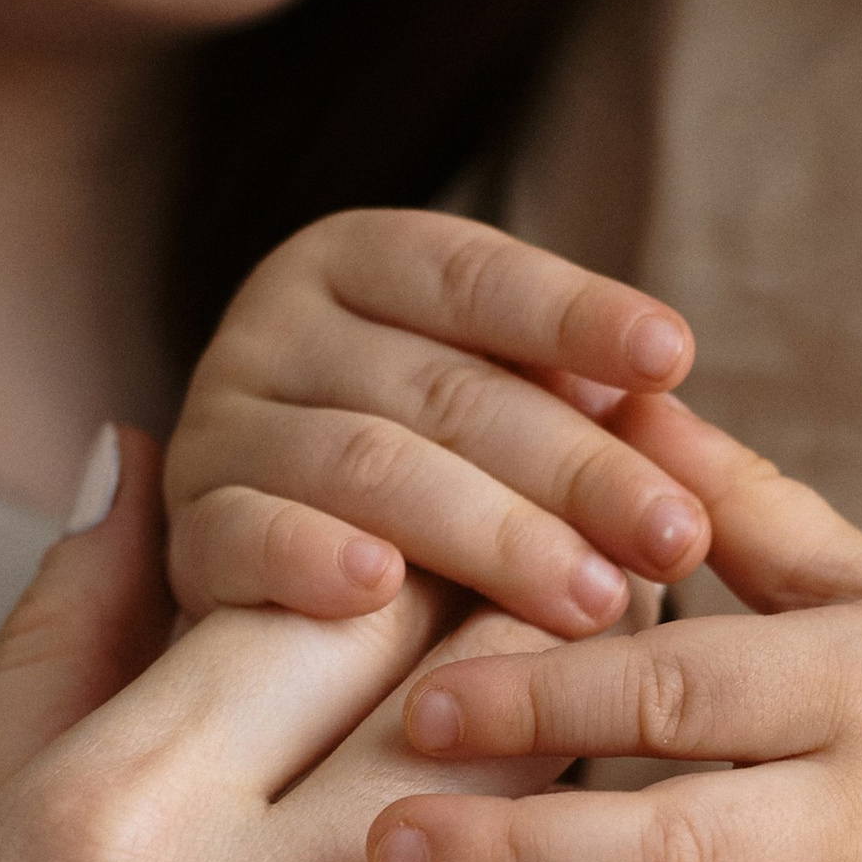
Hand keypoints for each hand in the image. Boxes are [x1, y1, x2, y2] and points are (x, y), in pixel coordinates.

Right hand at [0, 443, 672, 861]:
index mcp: (96, 826)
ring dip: (608, 805)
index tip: (470, 558)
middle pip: (479, 696)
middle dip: (544, 645)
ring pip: (570, 858)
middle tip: (599, 630)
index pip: (335, 581)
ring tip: (629, 784)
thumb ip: (48, 658)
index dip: (427, 547)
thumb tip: (143, 447)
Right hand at [163, 208, 719, 641]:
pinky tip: (380, 588)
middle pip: (443, 389)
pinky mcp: (186, 530)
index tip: (674, 359)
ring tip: (592, 599)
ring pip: (367, 467)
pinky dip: (313, 559)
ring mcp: (220, 426)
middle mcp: (275, 327)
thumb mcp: (500, 416)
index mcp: (357, 263)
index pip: (475, 277)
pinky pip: (248, 537)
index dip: (575, 314)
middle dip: (575, 469)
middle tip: (675, 536)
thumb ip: (567, 403)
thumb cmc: (436, 485)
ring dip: (491, 535)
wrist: (286, 589)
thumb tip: (666, 412)